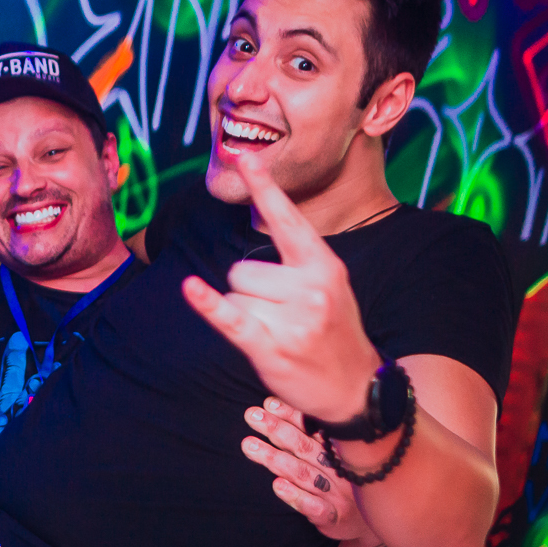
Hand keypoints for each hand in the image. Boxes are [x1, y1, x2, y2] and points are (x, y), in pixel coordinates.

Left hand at [181, 154, 382, 424]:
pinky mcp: (271, 346)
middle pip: (241, 269)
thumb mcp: (330, 286)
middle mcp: (310, 287)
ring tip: (277, 334)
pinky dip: (208, 304)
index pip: (287, 219)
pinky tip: (191, 289)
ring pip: (234, 296)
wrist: (357, 388)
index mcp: (323, 265)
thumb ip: (299, 260)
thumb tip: (264, 220)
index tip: (246, 158)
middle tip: (280, 318)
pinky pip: (230, 317)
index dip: (265, 187)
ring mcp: (292, 318)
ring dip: (244, 315)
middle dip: (249, 292)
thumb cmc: (334, 333)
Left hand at [242, 396, 371, 542]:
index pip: (315, 429)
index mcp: (340, 452)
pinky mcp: (335, 518)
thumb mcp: (337, 459)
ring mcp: (338, 494)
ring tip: (249, 446)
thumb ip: (312, 437)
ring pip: (304, 473)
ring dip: (276, 458)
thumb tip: (277, 406)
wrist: (372, 527)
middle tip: (251, 416)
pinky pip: (315, 507)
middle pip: (305, 447)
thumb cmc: (346, 485)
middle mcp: (340, 469)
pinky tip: (277, 485)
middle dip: (277, 429)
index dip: (292, 415)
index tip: (268, 403)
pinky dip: (295, 496)